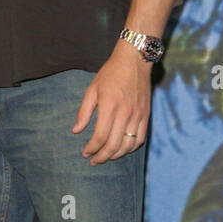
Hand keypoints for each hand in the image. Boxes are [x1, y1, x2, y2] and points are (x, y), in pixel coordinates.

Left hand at [71, 44, 151, 164]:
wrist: (135, 60)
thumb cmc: (110, 73)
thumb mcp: (92, 89)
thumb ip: (84, 112)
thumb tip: (76, 131)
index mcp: (109, 107)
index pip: (100, 137)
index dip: (91, 148)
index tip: (85, 153)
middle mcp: (125, 114)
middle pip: (114, 146)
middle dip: (102, 157)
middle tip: (94, 160)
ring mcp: (137, 116)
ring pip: (128, 146)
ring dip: (116, 155)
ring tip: (106, 157)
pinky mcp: (146, 115)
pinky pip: (140, 138)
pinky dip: (131, 148)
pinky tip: (122, 149)